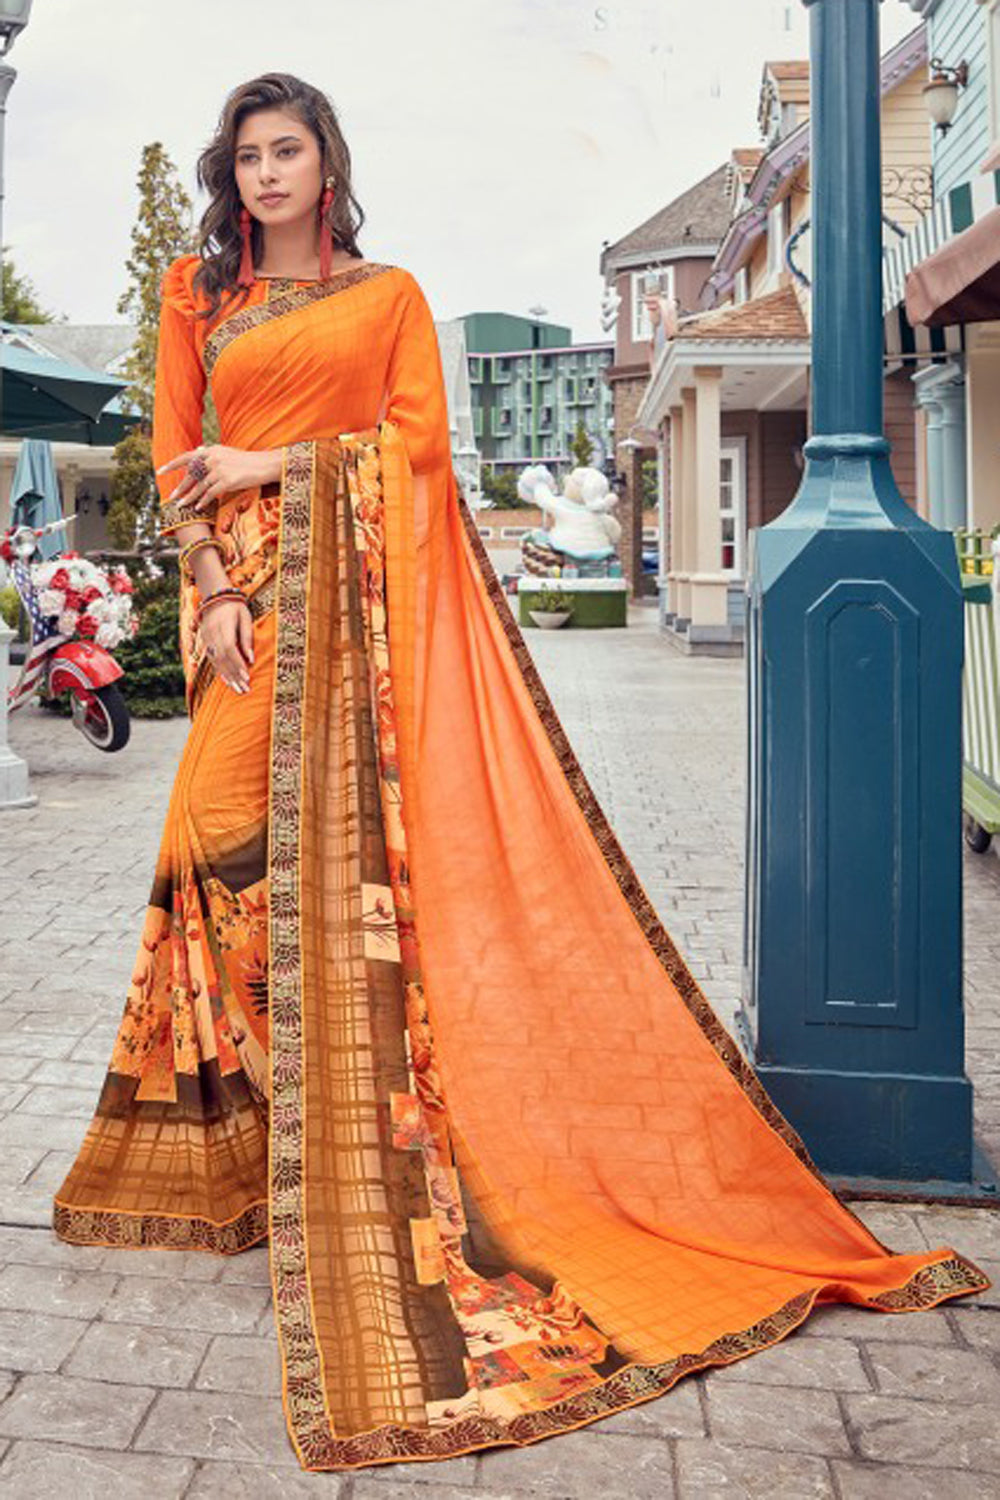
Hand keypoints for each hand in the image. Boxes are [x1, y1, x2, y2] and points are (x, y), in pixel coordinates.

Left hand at [157, 445, 280, 510]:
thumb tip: (198, 448)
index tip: (160, 471)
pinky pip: (210, 494)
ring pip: (199, 486)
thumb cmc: (247, 460)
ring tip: (181, 506)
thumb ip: (211, 452)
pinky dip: (203, 501)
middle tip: (172, 497)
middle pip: (191, 475)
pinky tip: (198, 507)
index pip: (187, 457)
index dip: (172, 465)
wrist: (264, 465)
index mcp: (211, 450)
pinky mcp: (226, 481)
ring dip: (189, 497)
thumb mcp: (227, 452)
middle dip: (180, 487)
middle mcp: (213, 458)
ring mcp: (219, 470)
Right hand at [199, 598, 253, 693]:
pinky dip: (220, 671)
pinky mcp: (205, 642)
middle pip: (223, 659)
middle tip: (244, 690)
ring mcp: (207, 639)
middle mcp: (212, 635)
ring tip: (237, 690)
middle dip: (234, 676)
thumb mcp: (245, 618)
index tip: (247, 678)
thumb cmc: (235, 607)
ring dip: (227, 677)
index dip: (238, 665)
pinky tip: (227, 681)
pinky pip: (212, 659)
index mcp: (223, 627)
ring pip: (216, 662)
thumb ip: (247, 638)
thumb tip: (251, 660)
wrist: (215, 597)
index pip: (230, 650)